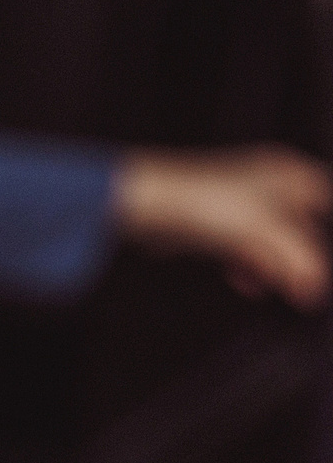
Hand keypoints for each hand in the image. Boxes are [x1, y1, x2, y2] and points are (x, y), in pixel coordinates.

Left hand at [114, 145, 332, 309]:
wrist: (147, 204)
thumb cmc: (204, 201)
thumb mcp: (267, 232)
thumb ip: (298, 260)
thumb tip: (315, 287)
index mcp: (288, 174)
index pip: (324, 204)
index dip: (325, 234)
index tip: (322, 268)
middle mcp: (265, 184)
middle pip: (297, 226)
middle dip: (298, 257)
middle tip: (301, 286)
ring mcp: (236, 204)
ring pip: (267, 240)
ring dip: (271, 266)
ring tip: (269, 286)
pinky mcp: (211, 223)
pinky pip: (240, 248)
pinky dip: (246, 266)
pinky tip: (246, 283)